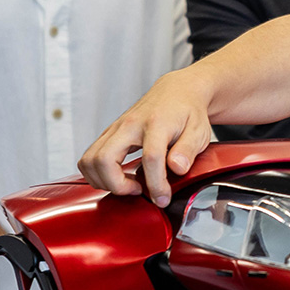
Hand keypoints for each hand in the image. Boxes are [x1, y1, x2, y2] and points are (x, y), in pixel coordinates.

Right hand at [79, 68, 215, 204]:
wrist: (176, 91)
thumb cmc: (188, 111)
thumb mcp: (199, 131)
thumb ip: (188, 150)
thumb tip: (177, 168)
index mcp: (156, 123)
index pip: (150, 158)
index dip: (156, 184)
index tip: (163, 198)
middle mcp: (130, 124)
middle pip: (105, 159)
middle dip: (117, 185)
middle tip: (138, 191)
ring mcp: (116, 128)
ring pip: (90, 160)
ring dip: (103, 181)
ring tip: (127, 185)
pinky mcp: (109, 134)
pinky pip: (90, 158)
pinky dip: (97, 174)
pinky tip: (118, 177)